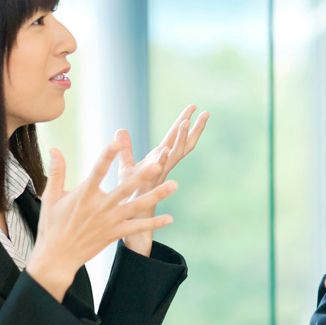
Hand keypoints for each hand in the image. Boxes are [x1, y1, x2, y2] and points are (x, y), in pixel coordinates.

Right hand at [26, 141, 177, 300]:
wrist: (58, 257)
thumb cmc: (52, 225)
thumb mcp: (51, 197)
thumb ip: (56, 171)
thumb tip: (54, 148)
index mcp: (83, 195)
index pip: (97, 171)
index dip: (107, 157)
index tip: (117, 143)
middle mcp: (99, 207)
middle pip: (124, 188)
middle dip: (142, 176)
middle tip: (158, 164)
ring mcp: (109, 221)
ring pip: (137, 206)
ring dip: (157, 196)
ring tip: (175, 185)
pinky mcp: (115, 233)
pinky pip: (137, 228)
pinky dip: (154, 223)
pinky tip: (170, 218)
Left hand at [115, 104, 209, 254]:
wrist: (129, 218)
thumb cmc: (128, 193)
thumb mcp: (127, 167)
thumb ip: (125, 149)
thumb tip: (120, 129)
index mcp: (160, 160)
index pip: (175, 138)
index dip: (184, 122)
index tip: (193, 107)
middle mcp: (164, 167)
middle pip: (183, 144)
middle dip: (194, 129)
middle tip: (205, 112)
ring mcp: (159, 175)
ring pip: (175, 155)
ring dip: (179, 140)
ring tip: (185, 123)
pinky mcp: (150, 184)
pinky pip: (158, 170)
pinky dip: (163, 160)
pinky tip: (166, 149)